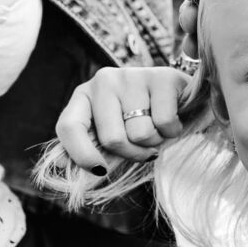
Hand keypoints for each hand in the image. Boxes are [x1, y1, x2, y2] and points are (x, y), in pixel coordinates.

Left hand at [55, 66, 189, 172]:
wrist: (188, 102)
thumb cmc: (145, 121)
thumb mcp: (116, 135)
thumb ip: (93, 149)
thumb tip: (59, 164)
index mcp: (85, 96)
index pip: (69, 126)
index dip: (81, 154)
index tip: (101, 171)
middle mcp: (104, 81)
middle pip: (112, 139)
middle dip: (134, 153)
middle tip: (146, 146)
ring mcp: (132, 76)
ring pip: (141, 133)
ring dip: (156, 141)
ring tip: (160, 129)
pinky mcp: (162, 77)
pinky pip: (164, 122)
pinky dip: (173, 131)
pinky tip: (174, 119)